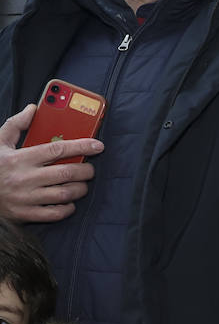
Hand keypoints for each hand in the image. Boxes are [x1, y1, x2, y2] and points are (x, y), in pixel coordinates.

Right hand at [0, 104, 102, 221]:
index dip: (81, 146)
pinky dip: (68, 208)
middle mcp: (23, 178)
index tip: (97, 146)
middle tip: (90, 169)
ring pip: (64, 194)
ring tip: (82, 184)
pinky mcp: (25, 214)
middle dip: (85, 170)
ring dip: (80, 189)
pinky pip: (55, 214)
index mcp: (19, 158)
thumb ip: (16, 124)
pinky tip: (69, 201)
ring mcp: (25, 198)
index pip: (56, 149)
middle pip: (66, 173)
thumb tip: (34, 110)